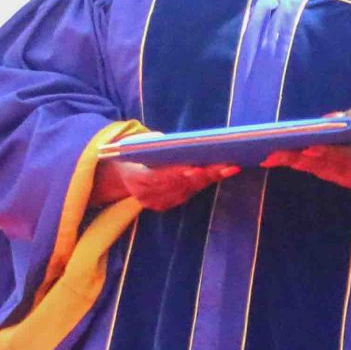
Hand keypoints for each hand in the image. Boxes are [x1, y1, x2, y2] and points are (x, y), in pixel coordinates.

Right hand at [92, 158, 239, 211]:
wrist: (120, 171)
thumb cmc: (135, 151)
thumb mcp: (140, 144)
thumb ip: (156, 146)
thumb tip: (179, 144)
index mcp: (135, 177)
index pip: (159, 177)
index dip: (178, 173)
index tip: (197, 167)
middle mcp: (146, 195)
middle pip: (179, 185)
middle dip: (204, 174)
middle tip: (226, 165)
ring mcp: (155, 202)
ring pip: (187, 191)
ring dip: (209, 179)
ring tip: (230, 167)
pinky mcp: (164, 205)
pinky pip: (187, 194)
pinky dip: (204, 183)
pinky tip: (221, 173)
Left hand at [262, 107, 350, 191]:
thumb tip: (328, 120)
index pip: (342, 153)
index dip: (322, 150)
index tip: (304, 147)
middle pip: (321, 164)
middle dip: (295, 157)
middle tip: (269, 152)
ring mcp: (346, 179)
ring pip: (315, 169)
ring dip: (291, 161)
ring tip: (267, 154)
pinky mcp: (340, 180)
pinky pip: (318, 170)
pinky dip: (300, 162)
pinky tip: (282, 156)